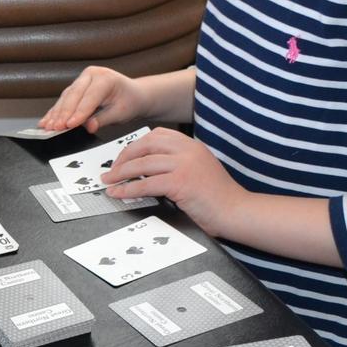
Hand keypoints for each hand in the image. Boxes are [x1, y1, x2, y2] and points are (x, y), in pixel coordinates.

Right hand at [39, 67, 146, 134]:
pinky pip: (64, 99)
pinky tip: (47, 120)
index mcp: (105, 78)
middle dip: (63, 113)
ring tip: (48, 126)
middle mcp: (91, 75)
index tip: (69, 125)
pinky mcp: (76, 86)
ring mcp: (82, 79)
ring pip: (66, 97)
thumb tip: (89, 126)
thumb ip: (103, 119)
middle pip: (74, 95)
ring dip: (56, 113)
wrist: (134, 94)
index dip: (78, 113)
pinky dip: (56, 111)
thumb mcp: (121, 113)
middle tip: (55, 127)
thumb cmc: (130, 101)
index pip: (89, 98)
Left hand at [103, 127, 247, 236]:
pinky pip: (146, 184)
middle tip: (112, 170)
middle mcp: (188, 150)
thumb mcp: (198, 171)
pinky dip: (128, 189)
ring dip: (121, 174)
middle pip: (145, 145)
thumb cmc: (218, 198)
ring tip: (109, 182)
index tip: (123, 157)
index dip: (135, 146)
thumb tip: (145, 170)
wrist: (238, 212)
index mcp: (192, 145)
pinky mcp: (181, 182)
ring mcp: (184, 165)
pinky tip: (119, 194)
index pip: (156, 135)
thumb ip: (177, 165)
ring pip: (142, 164)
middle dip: (124, 157)